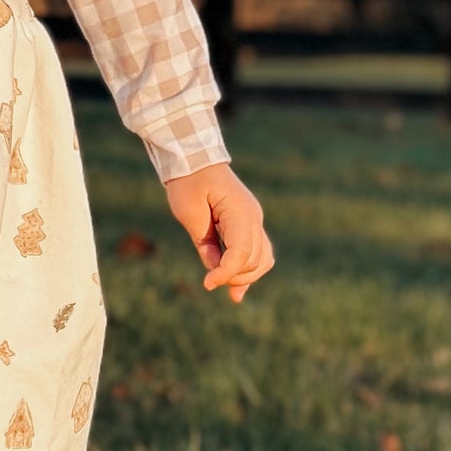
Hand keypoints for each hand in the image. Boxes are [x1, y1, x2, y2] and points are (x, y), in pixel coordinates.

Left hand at [164, 162, 273, 302]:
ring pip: (263, 259)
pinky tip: (237, 289)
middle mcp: (253, 218)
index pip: (242, 252)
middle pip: (254, 260)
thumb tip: (214, 268)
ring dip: (244, 276)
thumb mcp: (188, 212)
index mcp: (240, 212)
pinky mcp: (248, 224)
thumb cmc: (188, 183)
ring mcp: (254, 221)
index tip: (208, 284)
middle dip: (233, 276)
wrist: (194, 161)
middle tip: (209, 282)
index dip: (226, 273)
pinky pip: (258, 252)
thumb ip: (204, 242)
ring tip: (223, 286)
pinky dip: (248, 269)